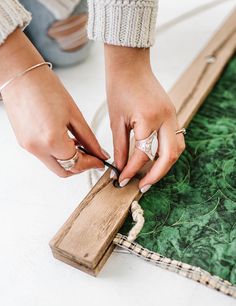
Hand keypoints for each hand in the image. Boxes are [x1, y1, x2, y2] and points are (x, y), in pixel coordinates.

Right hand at [0, 29, 107, 176]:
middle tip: (91, 156)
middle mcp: (37, 148)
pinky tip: (63, 140)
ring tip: (77, 144)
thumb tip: (99, 153)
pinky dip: (56, 153)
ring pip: (54, 165)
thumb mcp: (74, 114)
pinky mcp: (24, 143)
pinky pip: (44, 156)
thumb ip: (88, 139)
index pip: (77, 164)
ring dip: (68, 160)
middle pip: (64, 171)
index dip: (92, 164)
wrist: (20, 74)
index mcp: (52, 140)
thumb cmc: (45, 87)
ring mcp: (28, 147)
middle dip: (80, 167)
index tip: (100, 161)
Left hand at [105, 45, 184, 191]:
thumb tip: (119, 168)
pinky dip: (167, 152)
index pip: (143, 154)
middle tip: (143, 186)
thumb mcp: (116, 121)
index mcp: (149, 118)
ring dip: (165, 165)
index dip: (131, 170)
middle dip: (156, 174)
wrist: (130, 64)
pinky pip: (176, 138)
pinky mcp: (173, 114)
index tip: (122, 180)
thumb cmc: (119, 88)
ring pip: (177, 149)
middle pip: (169, 156)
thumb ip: (120, 147)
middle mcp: (166, 118)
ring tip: (150, 175)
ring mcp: (173, 115)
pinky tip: (155, 159)